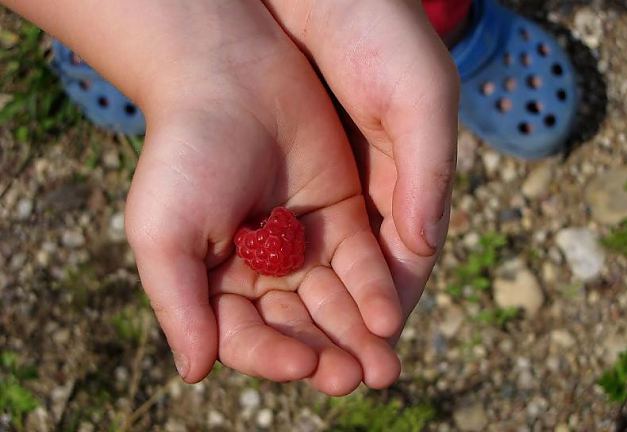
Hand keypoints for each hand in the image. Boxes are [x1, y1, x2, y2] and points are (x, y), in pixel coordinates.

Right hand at [124, 1, 400, 394]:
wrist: (231, 77)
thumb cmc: (185, 155)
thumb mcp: (163, 232)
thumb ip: (178, 303)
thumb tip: (195, 374)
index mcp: (214, 284)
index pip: (245, 338)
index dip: (272, 357)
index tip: (301, 363)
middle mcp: (260, 273)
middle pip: (296, 329)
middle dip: (325, 356)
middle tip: (352, 378)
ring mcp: (303, 248)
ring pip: (333, 305)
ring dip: (356, 337)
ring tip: (382, 366)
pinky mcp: (341, 220)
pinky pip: (360, 265)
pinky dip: (372, 291)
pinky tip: (386, 318)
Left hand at [262, 0, 458, 332]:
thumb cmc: (377, 30)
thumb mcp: (420, 94)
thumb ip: (429, 170)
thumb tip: (422, 247)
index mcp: (411, 182)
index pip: (405, 260)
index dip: (390, 304)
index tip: (377, 346)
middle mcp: (371, 196)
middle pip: (361, 276)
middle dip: (348, 324)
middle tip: (336, 371)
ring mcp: (329, 190)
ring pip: (321, 266)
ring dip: (312, 312)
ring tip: (299, 357)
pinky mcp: (291, 179)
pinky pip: (284, 238)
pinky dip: (279, 274)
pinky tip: (265, 305)